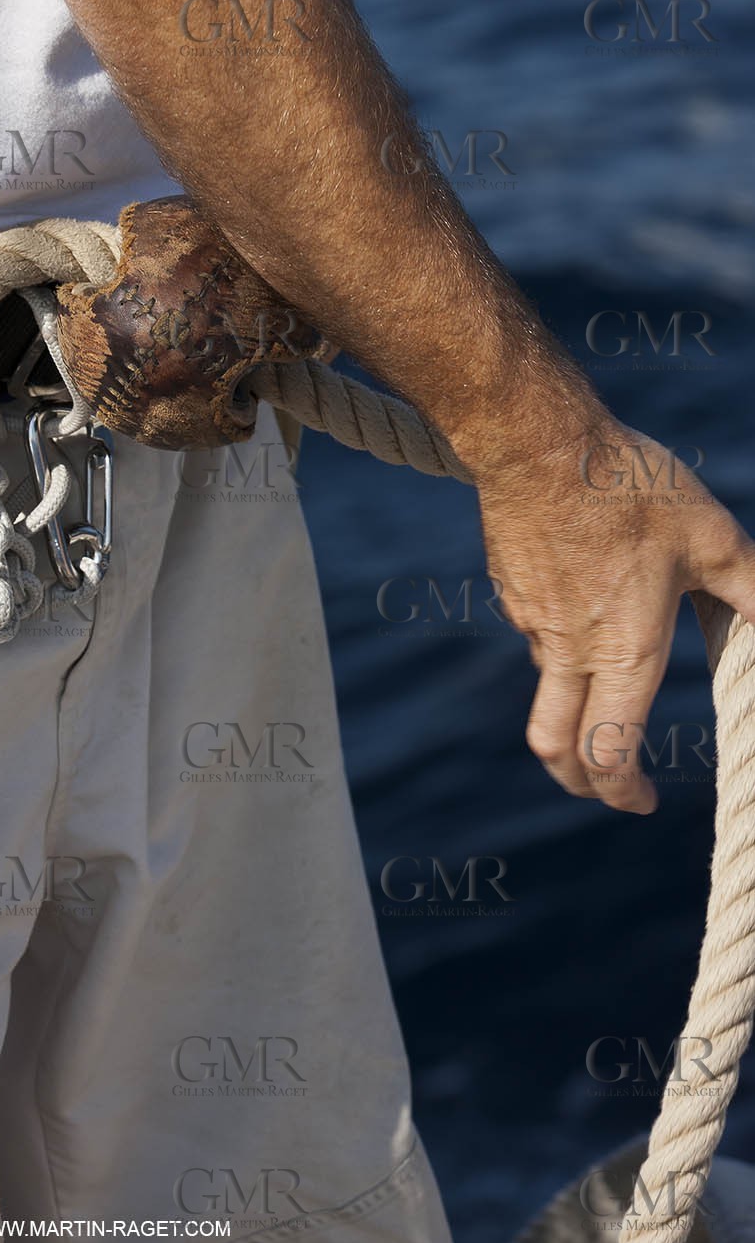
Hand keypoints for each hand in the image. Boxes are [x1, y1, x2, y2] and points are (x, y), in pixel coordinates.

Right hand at [476, 418, 754, 811]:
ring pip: (549, 686)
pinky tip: (585, 600)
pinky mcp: (511, 591)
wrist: (536, 442)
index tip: (644, 800)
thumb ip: (752, 590)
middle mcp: (569, 651)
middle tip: (608, 781)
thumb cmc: (627, 486)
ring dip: (578, 700)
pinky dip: (560, 645)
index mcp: (623, 652)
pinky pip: (535, 634)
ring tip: (614, 666)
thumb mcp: (713, 536)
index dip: (624, 792)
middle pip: (555, 746)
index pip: (609, 753)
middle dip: (581, 780)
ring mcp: (532, 622)